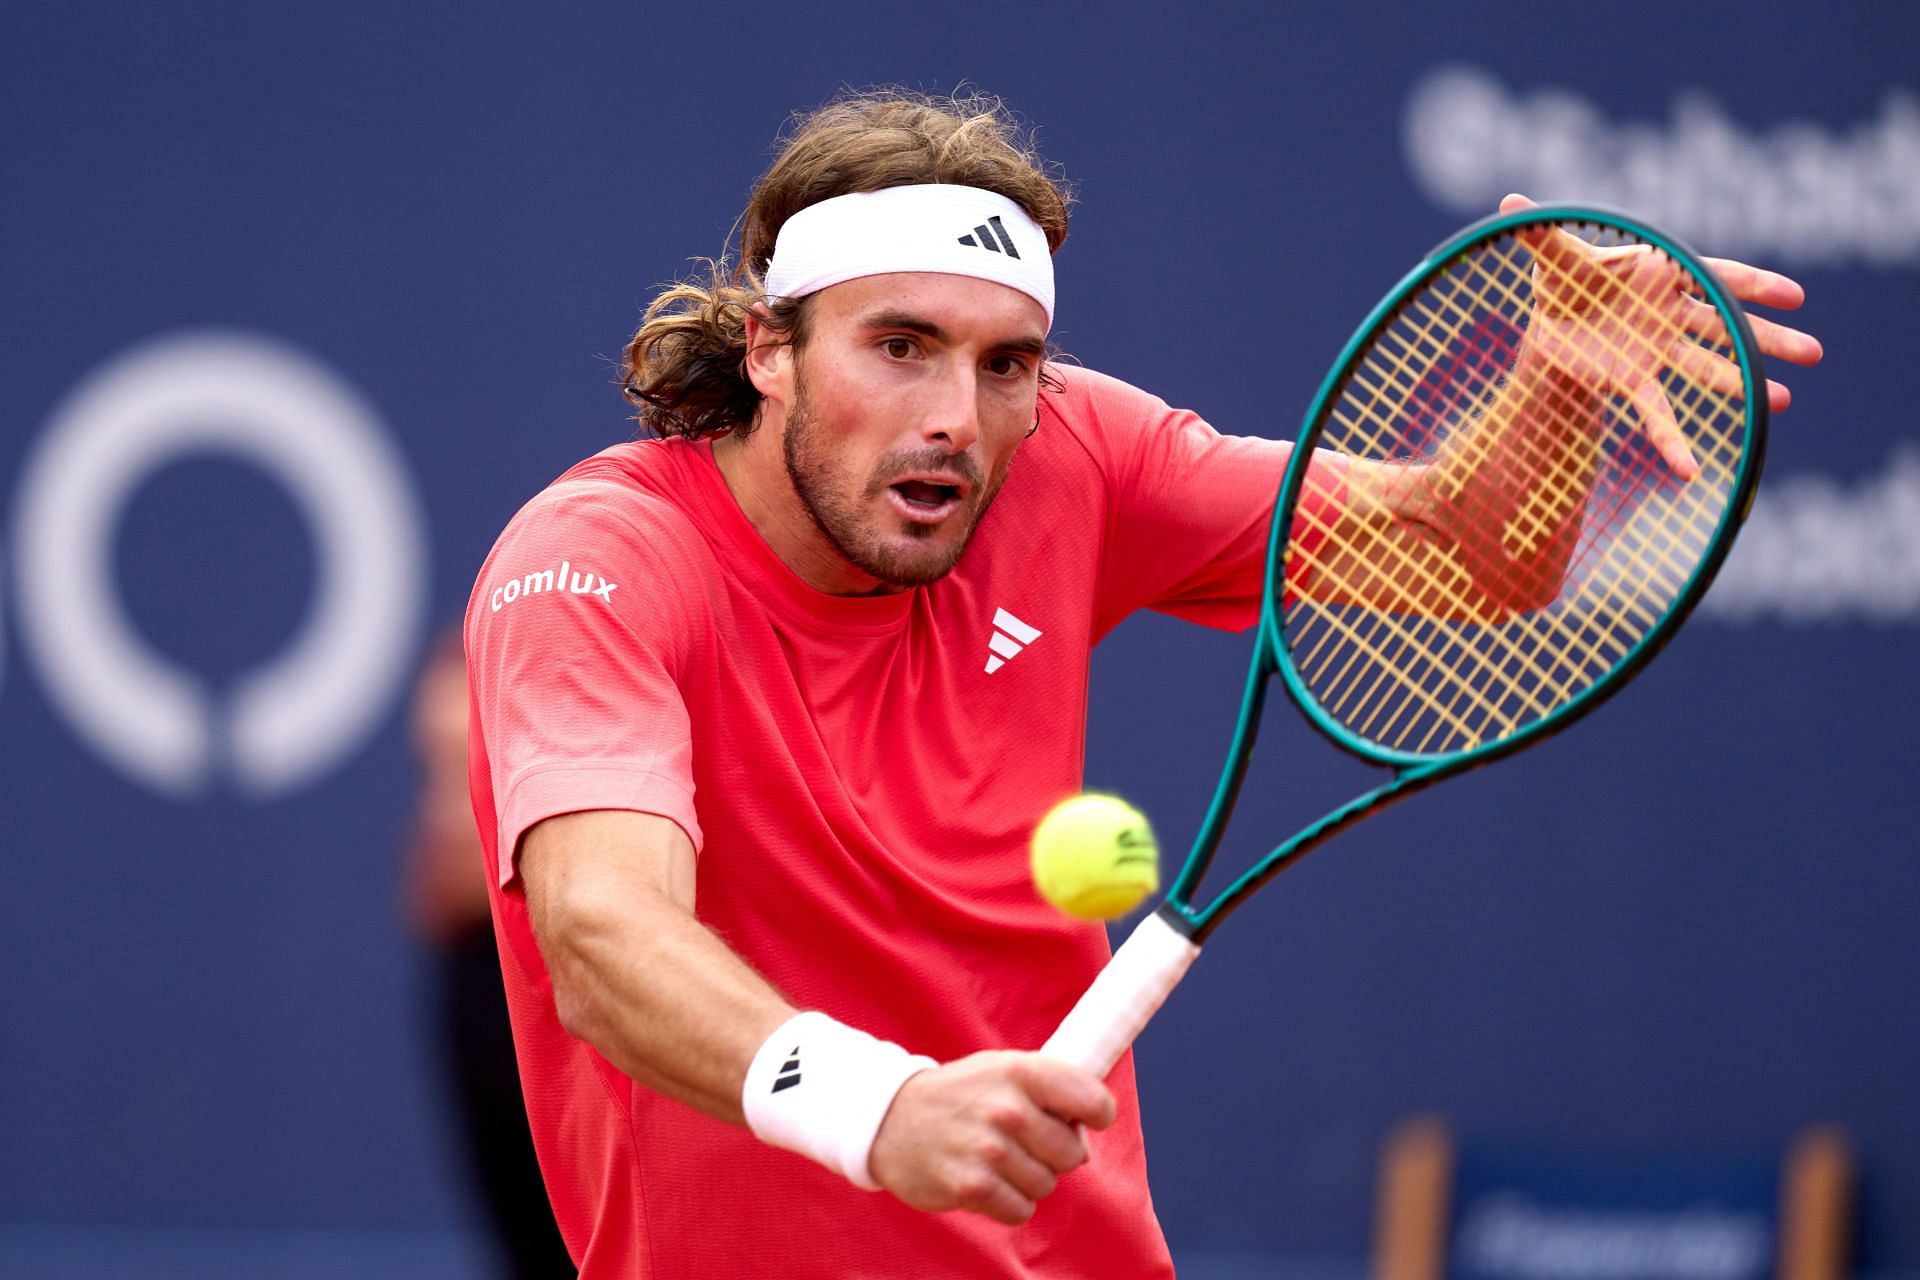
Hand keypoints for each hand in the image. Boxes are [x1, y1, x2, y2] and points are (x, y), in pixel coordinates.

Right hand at [868, 1050, 1115, 1224]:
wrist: (890, 1120)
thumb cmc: (959, 1096)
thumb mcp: (1003, 1071)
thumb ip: (1050, 1093)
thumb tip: (1086, 1144)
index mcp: (1021, 1071)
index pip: (1093, 1101)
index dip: (1097, 1114)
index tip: (1085, 1119)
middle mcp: (1007, 1108)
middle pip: (1072, 1153)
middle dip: (1053, 1154)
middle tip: (1022, 1142)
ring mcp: (989, 1149)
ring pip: (1046, 1184)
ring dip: (1026, 1179)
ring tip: (995, 1158)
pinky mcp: (972, 1186)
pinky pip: (1020, 1210)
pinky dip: (1007, 1203)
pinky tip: (985, 1180)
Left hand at [1499, 192, 1822, 479]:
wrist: (1551, 323)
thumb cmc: (1567, 280)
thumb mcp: (1555, 257)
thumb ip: (1540, 232)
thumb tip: (1507, 200)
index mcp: (1663, 273)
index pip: (1716, 276)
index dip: (1753, 285)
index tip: (1793, 296)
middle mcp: (1672, 313)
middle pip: (1728, 325)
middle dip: (1768, 338)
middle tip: (1813, 353)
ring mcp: (1660, 348)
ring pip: (1708, 366)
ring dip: (1742, 383)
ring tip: (1782, 400)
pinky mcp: (1637, 380)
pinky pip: (1659, 412)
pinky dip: (1672, 441)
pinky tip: (1689, 470)